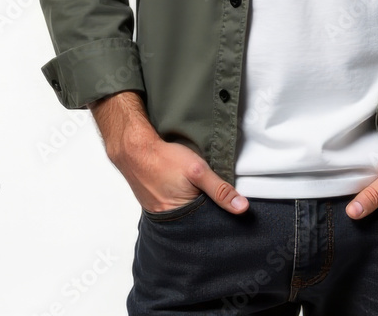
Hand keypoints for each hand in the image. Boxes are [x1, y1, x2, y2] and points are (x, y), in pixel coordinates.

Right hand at [89, 91, 248, 214]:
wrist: (135, 150)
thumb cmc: (165, 159)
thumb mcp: (198, 171)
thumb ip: (220, 190)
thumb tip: (242, 208)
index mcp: (181, 217)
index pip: (208, 228)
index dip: (220, 221)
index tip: (233, 219)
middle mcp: (170, 221)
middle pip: (197, 223)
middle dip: (208, 217)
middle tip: (218, 206)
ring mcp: (160, 212)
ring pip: (186, 215)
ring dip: (195, 208)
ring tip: (203, 198)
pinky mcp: (156, 203)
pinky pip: (174, 208)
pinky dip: (183, 202)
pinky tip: (186, 192)